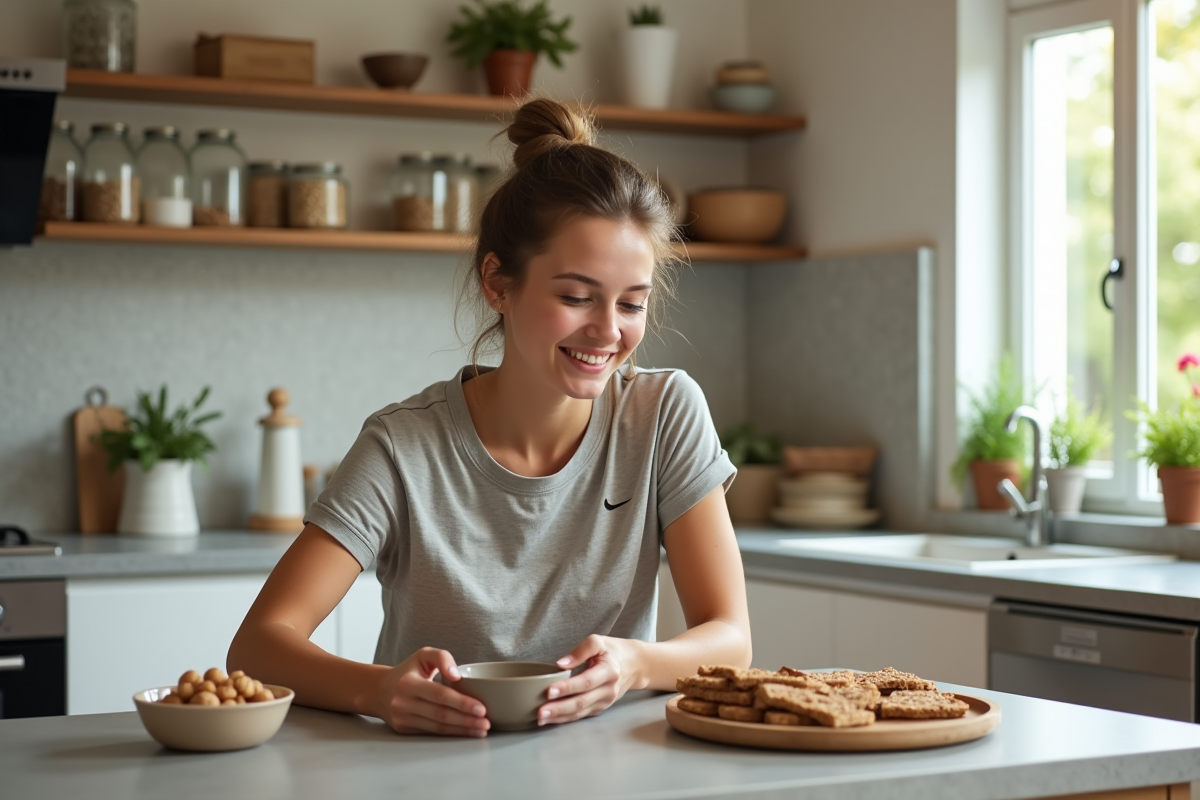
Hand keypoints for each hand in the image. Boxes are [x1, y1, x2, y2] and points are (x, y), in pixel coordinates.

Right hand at [373, 647, 489, 736]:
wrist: (379, 690)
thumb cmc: (407, 671)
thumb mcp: (423, 655)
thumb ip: (442, 657)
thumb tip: (457, 676)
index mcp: (408, 683)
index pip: (439, 695)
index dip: (462, 703)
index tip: (481, 708)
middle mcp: (403, 703)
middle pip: (440, 714)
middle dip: (466, 720)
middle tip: (486, 723)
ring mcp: (403, 718)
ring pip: (437, 727)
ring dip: (461, 730)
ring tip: (481, 730)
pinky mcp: (404, 729)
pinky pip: (431, 732)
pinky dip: (451, 733)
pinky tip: (465, 732)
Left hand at [538, 635, 641, 725]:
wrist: (634, 666)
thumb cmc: (613, 651)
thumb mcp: (598, 642)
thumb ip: (580, 651)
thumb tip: (560, 664)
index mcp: (609, 671)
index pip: (586, 682)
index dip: (567, 688)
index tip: (549, 691)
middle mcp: (608, 690)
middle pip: (582, 702)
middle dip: (559, 708)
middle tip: (540, 712)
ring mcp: (605, 702)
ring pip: (580, 712)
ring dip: (559, 717)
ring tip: (540, 718)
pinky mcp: (600, 708)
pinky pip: (581, 715)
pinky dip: (565, 718)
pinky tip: (551, 719)